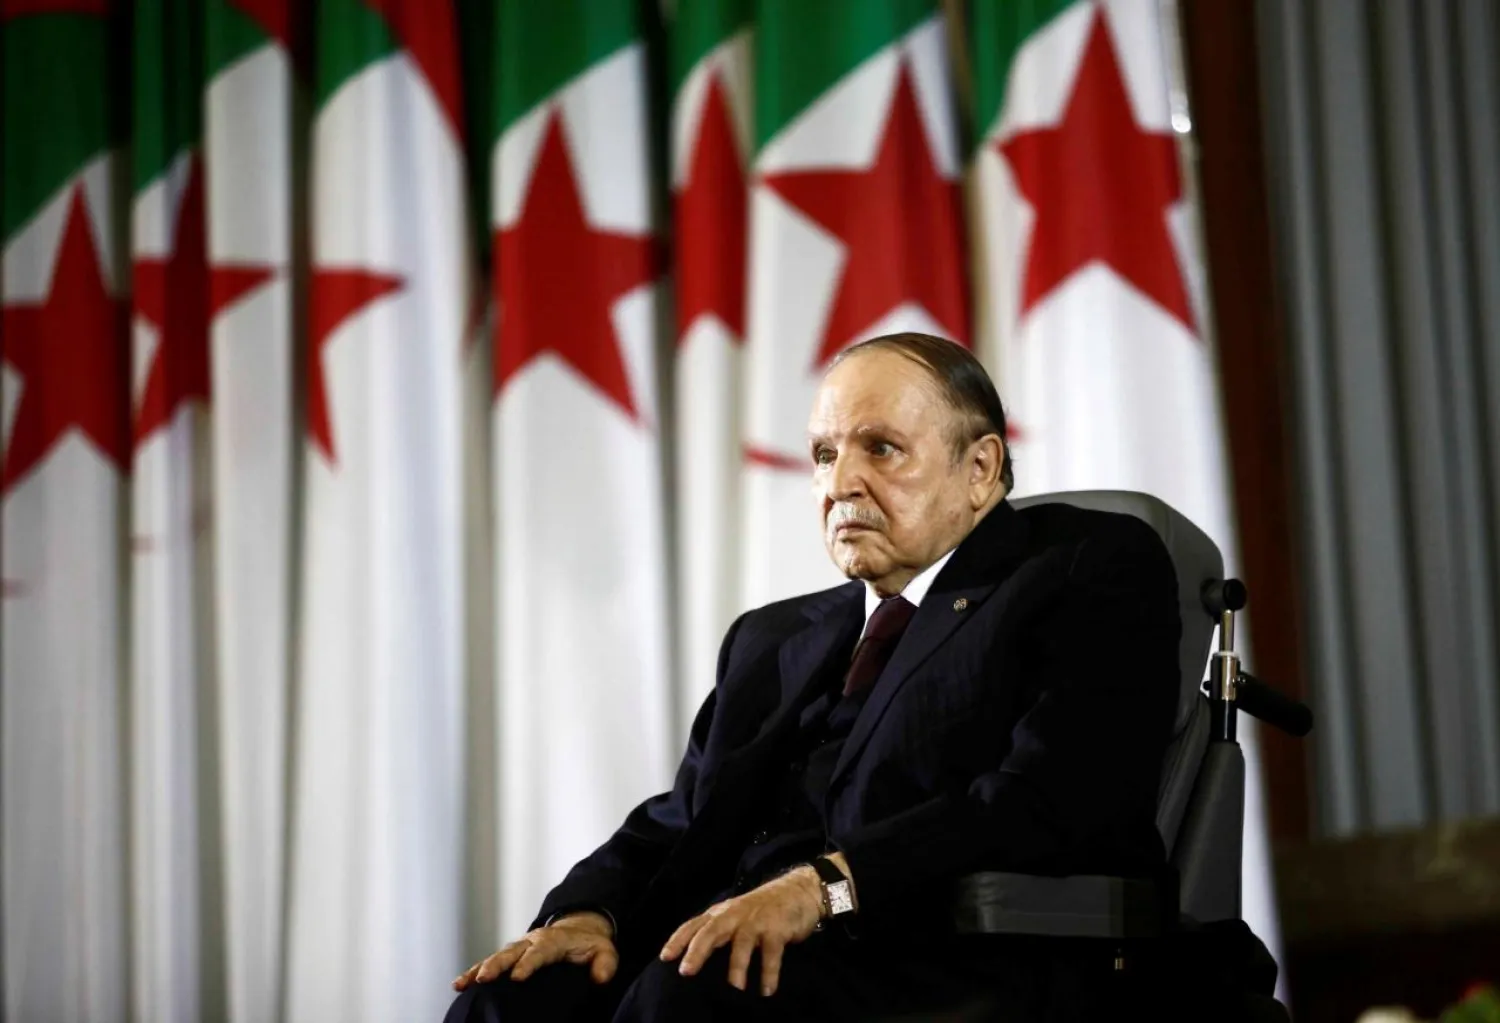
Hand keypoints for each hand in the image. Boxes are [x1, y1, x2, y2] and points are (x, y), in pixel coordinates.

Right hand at [452, 912, 616, 990]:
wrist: (578, 929)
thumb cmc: (590, 944)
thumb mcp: (605, 950)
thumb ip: (605, 963)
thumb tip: (600, 978)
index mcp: (553, 940)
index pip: (539, 951)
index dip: (528, 963)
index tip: (517, 977)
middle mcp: (531, 941)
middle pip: (511, 951)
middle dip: (496, 965)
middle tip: (483, 978)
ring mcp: (518, 947)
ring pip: (495, 956)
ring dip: (478, 969)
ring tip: (461, 983)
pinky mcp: (511, 955)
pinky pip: (490, 962)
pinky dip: (474, 971)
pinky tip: (459, 984)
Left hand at [658, 863, 830, 997]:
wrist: (800, 890)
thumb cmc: (762, 909)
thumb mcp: (735, 915)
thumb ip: (718, 931)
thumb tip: (695, 960)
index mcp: (721, 913)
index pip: (694, 925)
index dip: (678, 940)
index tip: (664, 958)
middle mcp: (735, 914)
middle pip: (711, 931)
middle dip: (697, 951)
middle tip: (686, 972)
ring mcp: (756, 920)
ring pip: (742, 943)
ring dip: (736, 967)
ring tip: (734, 990)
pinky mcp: (777, 928)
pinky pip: (772, 954)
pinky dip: (769, 973)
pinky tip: (766, 990)